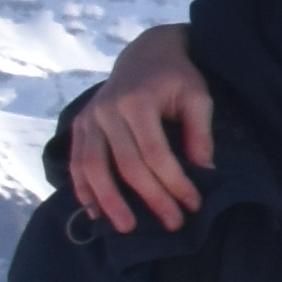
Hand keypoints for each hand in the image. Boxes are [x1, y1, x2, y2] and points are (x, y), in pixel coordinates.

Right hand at [58, 26, 215, 230]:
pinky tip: (95, 211)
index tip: (192, 205)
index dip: (173, 182)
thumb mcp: (197, 96)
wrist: (146, 53)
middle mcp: (107, 110)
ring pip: (92, 168)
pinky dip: (84, 188)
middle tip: (171, 224)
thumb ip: (199, 132)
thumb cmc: (177, 77)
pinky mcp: (80, 125)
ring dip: (109, 202)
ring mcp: (89, 118)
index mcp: (137, 101)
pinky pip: (77, 162)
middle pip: (125, 165)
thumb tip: (204, 171)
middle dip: (149, 198)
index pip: (154, 153)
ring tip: (127, 228)